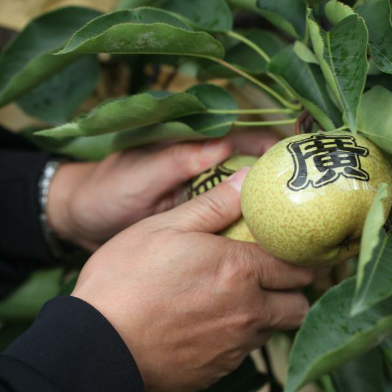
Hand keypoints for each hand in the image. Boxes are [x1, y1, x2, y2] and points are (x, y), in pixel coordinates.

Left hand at [47, 129, 279, 250]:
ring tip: (298, 230)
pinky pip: (229, 225)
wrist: (80, 222)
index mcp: (192, 150)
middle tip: (310, 203)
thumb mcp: (139, 175)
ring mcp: (201, 200)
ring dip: (267, 212)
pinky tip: (265, 250)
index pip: (242, 141)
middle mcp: (204, 172)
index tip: (300, 160)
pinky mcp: (197, 225)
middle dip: (279, 184)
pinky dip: (247, 234)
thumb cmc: (107, 190)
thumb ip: (177, 161)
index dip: (271, 147)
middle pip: (251, 174)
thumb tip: (222, 145)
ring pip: (244, 202)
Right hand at [71, 168, 316, 391]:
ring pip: (272, 329)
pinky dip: (236, 338)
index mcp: (239, 271)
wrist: (96, 346)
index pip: (297, 268)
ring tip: (233, 299)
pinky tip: (206, 324)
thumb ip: (214, 205)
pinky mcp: (217, 371)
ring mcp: (233, 347)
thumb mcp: (165, 226)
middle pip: (298, 306)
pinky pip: (243, 353)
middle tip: (269, 276)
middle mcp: (247, 312)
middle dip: (291, 290)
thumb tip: (249, 180)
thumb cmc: (125, 280)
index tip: (292, 252)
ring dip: (264, 314)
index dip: (299, 259)